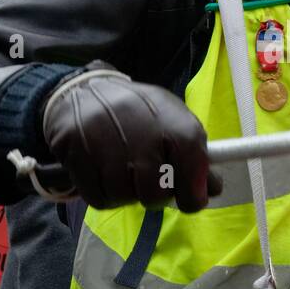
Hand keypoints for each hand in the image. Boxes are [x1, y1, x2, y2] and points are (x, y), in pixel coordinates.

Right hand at [41, 63, 222, 211]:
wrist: (85, 90)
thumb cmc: (139, 114)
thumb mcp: (173, 123)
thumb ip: (195, 156)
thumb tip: (213, 189)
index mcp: (175, 122)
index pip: (194, 170)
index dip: (193, 194)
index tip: (189, 199)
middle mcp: (142, 130)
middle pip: (155, 194)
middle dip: (153, 196)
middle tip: (148, 183)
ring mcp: (106, 140)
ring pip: (123, 198)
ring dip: (125, 195)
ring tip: (123, 173)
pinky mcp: (76, 150)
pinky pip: (96, 197)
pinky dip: (101, 194)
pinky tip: (103, 175)